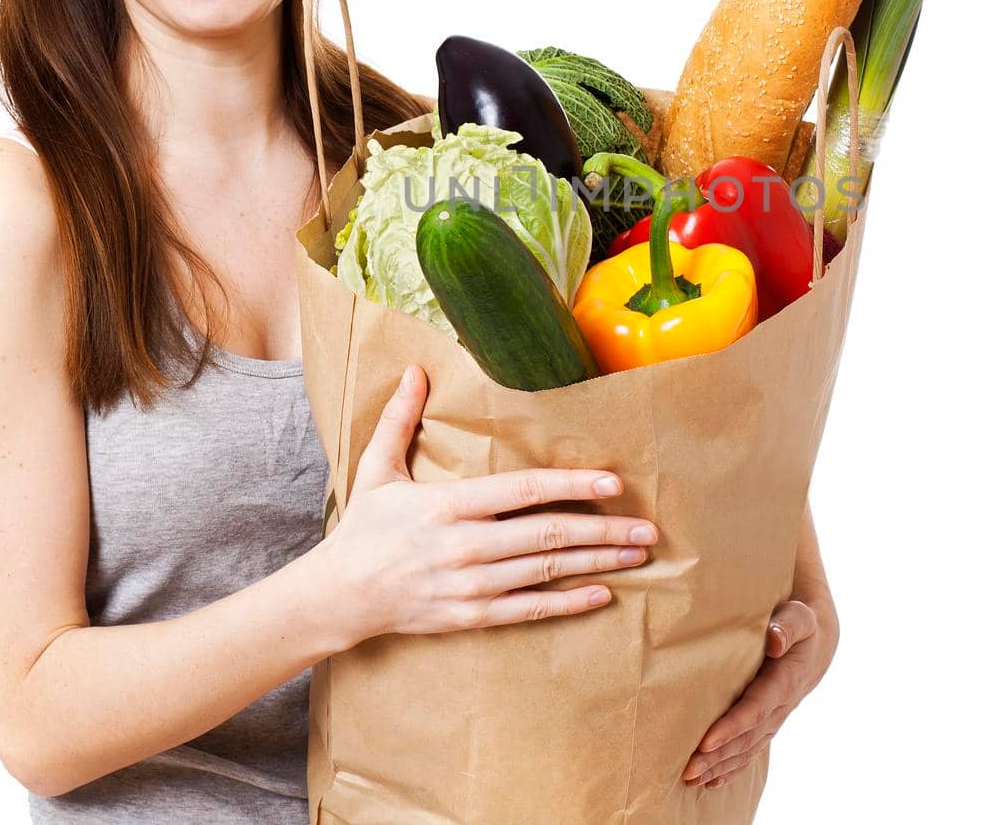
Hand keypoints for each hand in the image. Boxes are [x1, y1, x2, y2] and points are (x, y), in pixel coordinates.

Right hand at [313, 364, 656, 648]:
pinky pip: (529, 610)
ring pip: (546, 573)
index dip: (571, 484)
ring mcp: (470, 586)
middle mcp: (464, 547)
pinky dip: (569, 604)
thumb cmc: (364, 529)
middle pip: (547, 535)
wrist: (338, 596)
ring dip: (596, 563)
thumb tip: (416, 370)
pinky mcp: (470, 616)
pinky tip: (603, 594)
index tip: (612, 481)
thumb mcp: (376, 469)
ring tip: (637, 554)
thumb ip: (399, 419)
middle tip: (647, 527)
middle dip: (603, 530)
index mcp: (447, 505)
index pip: (523, 491)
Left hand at [681, 595, 838, 789]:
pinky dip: (732, 769)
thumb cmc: (800, 623)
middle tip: (688, 769)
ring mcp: (774, 719)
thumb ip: (788, 626)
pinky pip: (751, 751)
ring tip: (691, 779)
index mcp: (785, 681)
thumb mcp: (799, 617)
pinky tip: (712, 782)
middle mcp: (780, 707)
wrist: (816, 643)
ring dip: (720, 766)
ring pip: (747, 749)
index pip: (755, 709)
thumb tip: (774, 640)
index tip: (706, 741)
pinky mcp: (768, 724)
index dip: (731, 727)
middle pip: (747, 737)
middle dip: (718, 756)